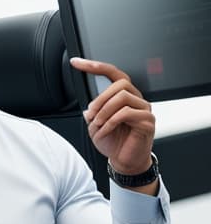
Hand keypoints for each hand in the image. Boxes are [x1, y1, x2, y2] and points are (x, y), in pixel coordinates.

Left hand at [70, 57, 154, 175]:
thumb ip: (93, 111)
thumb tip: (89, 106)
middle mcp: (136, 99)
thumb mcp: (95, 124)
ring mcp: (144, 109)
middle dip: (101, 98)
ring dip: (104, 111)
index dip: (95, 66)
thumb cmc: (112, 142)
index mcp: (124, 96)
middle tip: (91, 114)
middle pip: (120, 83)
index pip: (112, 74)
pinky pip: (126, 114)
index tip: (76, 62)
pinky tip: (104, 131)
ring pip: (123, 97)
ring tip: (97, 124)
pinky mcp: (147, 121)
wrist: (123, 161)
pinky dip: (110, 122)